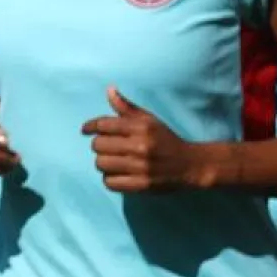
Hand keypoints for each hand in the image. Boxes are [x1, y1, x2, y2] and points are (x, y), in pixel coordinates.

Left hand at [81, 87, 202, 192]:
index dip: (90, 126)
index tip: (85, 130)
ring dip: (103, 163)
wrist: (191, 165)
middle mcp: (140, 146)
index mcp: (141, 127)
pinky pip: (110, 182)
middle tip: (107, 147)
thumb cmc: (166, 140)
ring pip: (101, 164)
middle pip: (98, 145)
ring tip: (112, 161)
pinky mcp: (142, 185)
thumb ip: (127, 108)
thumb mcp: (149, 120)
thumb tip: (109, 90)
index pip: (103, 124)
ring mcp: (141, 167)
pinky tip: (117, 174)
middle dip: (99, 145)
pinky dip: (110, 179)